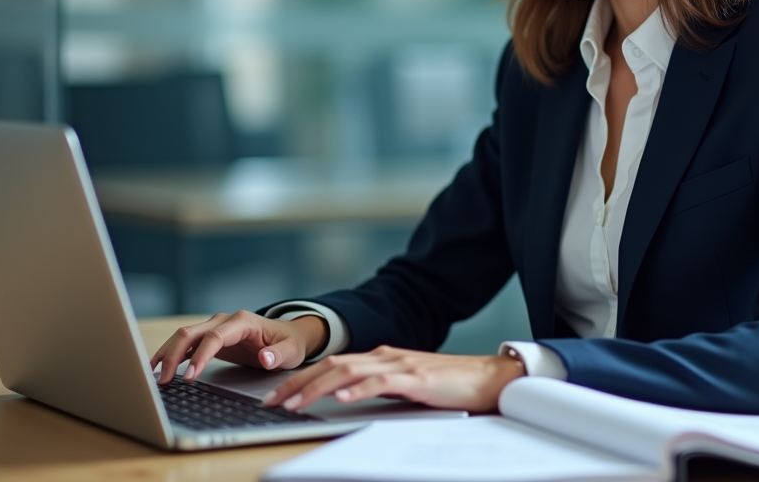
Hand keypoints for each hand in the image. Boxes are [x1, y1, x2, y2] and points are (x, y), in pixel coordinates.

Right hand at [150, 310, 329, 384]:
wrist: (288, 336)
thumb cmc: (289, 343)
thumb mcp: (291, 351)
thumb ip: (278, 355)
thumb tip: (264, 358)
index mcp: (242, 322)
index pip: (214, 337)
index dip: (200, 356)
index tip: (189, 377)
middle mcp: (224, 321)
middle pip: (191, 333)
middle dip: (174, 355)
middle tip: (162, 381)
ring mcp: (215, 327)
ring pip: (183, 336)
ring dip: (167, 354)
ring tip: (153, 374)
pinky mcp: (210, 338)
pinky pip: (186, 343)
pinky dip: (171, 353)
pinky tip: (157, 366)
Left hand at [261, 346, 525, 412]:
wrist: (487, 377)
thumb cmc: (449, 385)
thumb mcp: (406, 384)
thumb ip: (379, 385)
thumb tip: (348, 395)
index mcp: (381, 358)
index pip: (332, 365)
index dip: (301, 378)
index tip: (277, 395)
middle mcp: (385, 356)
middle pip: (331, 365)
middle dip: (297, 383)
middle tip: (271, 401)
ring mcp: (399, 365)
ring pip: (348, 372)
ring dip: (317, 388)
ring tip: (295, 403)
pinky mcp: (415, 378)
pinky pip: (380, 383)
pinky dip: (358, 390)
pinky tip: (341, 398)